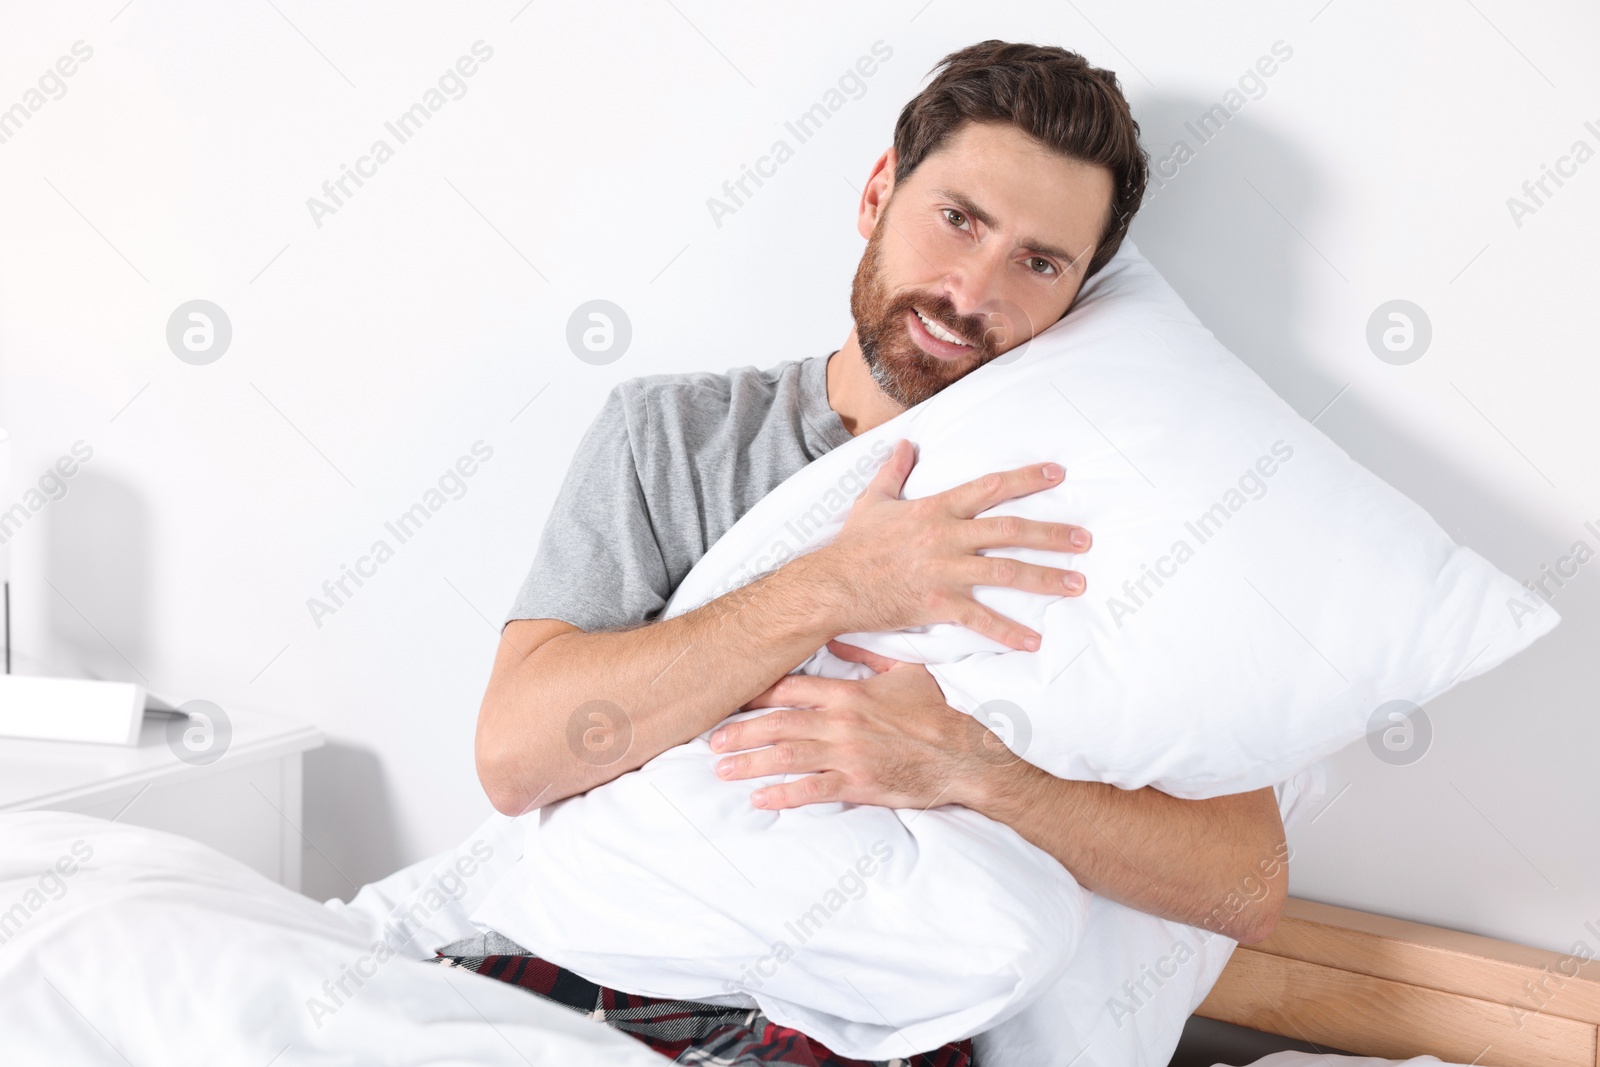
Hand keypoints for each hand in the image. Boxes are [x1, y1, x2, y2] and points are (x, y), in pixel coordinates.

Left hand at [708, 640, 1015, 810]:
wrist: (963, 756)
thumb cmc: (936, 714)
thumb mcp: (905, 674)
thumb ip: (869, 657)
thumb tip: (842, 638)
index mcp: (849, 693)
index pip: (792, 688)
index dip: (757, 693)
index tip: (731, 696)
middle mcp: (842, 722)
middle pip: (779, 724)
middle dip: (741, 732)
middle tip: (711, 741)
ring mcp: (848, 754)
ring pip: (787, 757)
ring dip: (750, 764)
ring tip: (722, 770)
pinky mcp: (858, 784)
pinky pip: (812, 790)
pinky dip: (783, 795)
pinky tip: (760, 800)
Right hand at [802, 439, 1089, 651]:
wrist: (832, 585)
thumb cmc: (853, 545)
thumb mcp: (872, 501)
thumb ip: (893, 472)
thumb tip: (903, 444)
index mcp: (936, 509)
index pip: (990, 488)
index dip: (1027, 479)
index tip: (1058, 474)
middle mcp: (947, 536)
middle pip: (1011, 531)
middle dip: (1052, 534)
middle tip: (1085, 539)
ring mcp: (945, 571)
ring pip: (1006, 572)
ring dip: (1045, 578)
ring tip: (1077, 583)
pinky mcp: (938, 604)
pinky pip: (981, 619)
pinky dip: (1008, 632)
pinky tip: (1033, 642)